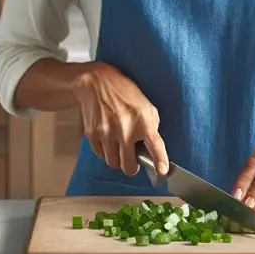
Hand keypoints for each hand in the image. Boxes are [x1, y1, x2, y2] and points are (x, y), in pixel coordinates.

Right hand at [70, 61, 169, 177]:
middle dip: (132, 166)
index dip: (160, 160)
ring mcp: (106, 132)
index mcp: (142, 120)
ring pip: (113, 163)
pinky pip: (101, 155)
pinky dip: (105, 151)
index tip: (162, 171)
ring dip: (117, 159)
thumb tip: (152, 147)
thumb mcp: (145, 105)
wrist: (97, 82)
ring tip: (118, 145)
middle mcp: (124, 128)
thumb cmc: (124, 92)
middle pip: (129, 166)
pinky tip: (107, 139)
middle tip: (132, 159)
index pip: (154, 144)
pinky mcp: (92, 134)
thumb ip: (151, 126)